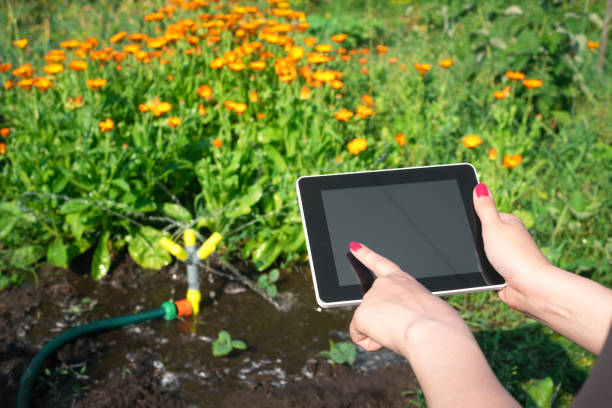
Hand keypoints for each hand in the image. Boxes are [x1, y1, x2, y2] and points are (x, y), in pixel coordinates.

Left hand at [348, 241, 520, 407]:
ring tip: (402, 333)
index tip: (354, 246)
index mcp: (404, 281)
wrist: (433, 332)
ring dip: (382, 333)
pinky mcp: (361, 313)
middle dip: (383, 322)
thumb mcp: (427, 310)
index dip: (365, 254)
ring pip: (369, 324)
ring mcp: (371, 297)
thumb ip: (410, 310)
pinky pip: (359, 335)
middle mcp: (384, 284)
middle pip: (374, 308)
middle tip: (405, 329)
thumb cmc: (440, 326)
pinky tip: (384, 342)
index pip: (381, 264)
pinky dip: (369, 343)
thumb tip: (403, 326)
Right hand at [473, 183, 551, 311]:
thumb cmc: (514, 255)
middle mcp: (508, 238)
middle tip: (476, 246)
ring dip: (476, 259)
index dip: (473, 219)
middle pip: (480, 235)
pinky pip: (484, 268)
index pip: (484, 215)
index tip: (465, 224)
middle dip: (473, 242)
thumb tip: (480, 186)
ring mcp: (506, 256)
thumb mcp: (494, 226)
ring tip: (482, 262)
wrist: (529, 287)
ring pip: (480, 253)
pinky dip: (481, 271)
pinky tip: (482, 273)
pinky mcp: (502, 272)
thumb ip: (485, 207)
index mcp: (509, 223)